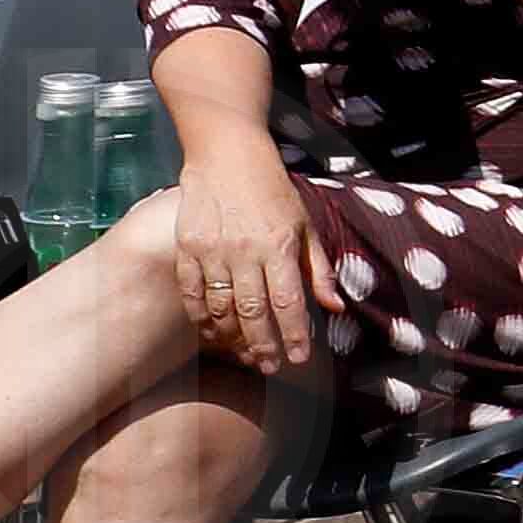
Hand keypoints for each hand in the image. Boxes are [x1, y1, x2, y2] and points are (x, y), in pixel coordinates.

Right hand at [166, 149, 334, 378]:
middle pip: (252, 311)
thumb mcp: (305, 225)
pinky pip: (191, 291)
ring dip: (231, 336)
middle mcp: (244, 251)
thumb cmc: (272, 191)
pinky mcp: (187, 246)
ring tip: (244, 354)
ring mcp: (212, 250)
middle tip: (270, 367)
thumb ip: (319, 268)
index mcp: (279, 246)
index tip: (299, 359)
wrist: (226, 155)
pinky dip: (200, 316)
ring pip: (220, 306)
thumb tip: (336, 307)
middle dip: (262, 345)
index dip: (294, 334)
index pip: (289, 301)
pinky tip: (211, 331)